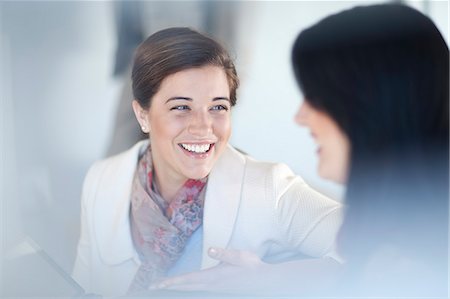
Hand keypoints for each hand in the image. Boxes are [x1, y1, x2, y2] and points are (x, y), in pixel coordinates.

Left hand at [150, 247, 268, 294]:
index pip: (188, 279)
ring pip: (190, 288)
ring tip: (164, 285)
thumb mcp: (239, 256)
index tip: (158, 283)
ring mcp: (215, 288)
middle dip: (168, 286)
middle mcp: (211, 284)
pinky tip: (186, 285)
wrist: (264, 281)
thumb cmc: (252, 266)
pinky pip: (197, 288)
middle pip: (185, 286)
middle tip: (153, 286)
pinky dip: (186, 286)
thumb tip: (210, 250)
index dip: (171, 281)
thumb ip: (224, 253)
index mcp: (213, 276)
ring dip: (176, 286)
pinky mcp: (219, 288)